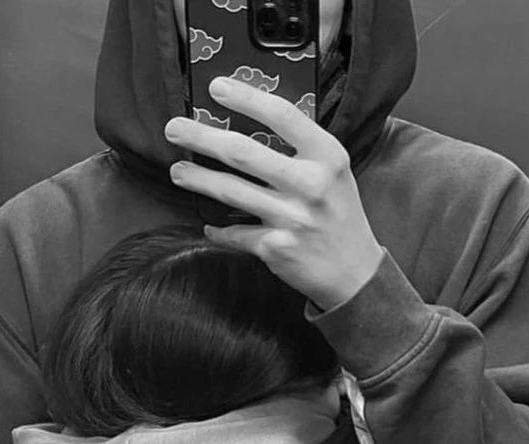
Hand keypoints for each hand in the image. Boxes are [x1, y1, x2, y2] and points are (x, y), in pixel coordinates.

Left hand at [164, 78, 383, 310]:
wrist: (354, 271)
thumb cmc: (338, 215)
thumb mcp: (334, 172)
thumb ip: (302, 149)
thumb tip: (250, 125)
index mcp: (326, 156)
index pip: (282, 115)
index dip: (246, 98)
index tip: (216, 87)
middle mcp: (310, 184)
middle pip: (243, 151)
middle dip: (202, 137)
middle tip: (175, 129)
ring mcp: (291, 218)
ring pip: (231, 190)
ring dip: (198, 179)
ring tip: (178, 171)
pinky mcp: (276, 248)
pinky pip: (235, 233)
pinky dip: (218, 230)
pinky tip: (209, 224)